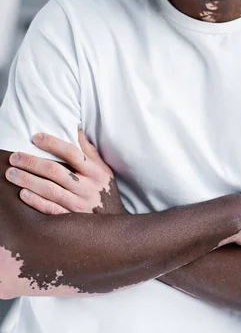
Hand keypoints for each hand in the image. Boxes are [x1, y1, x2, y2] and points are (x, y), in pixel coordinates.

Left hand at [5, 130, 126, 214]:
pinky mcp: (71, 220)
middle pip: (56, 171)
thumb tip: (76, 130)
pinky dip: (36, 201)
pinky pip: (51, 210)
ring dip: (28, 181)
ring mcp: (78, 205)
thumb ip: (89, 151)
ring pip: (50, 190)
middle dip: (33, 163)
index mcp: (95, 172)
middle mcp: (87, 188)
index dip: (54, 144)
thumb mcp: (104, 170)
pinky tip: (22, 193)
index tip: (35, 137)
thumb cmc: (105, 192)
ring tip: (11, 173)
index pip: (73, 153)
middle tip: (14, 157)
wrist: (112, 227)